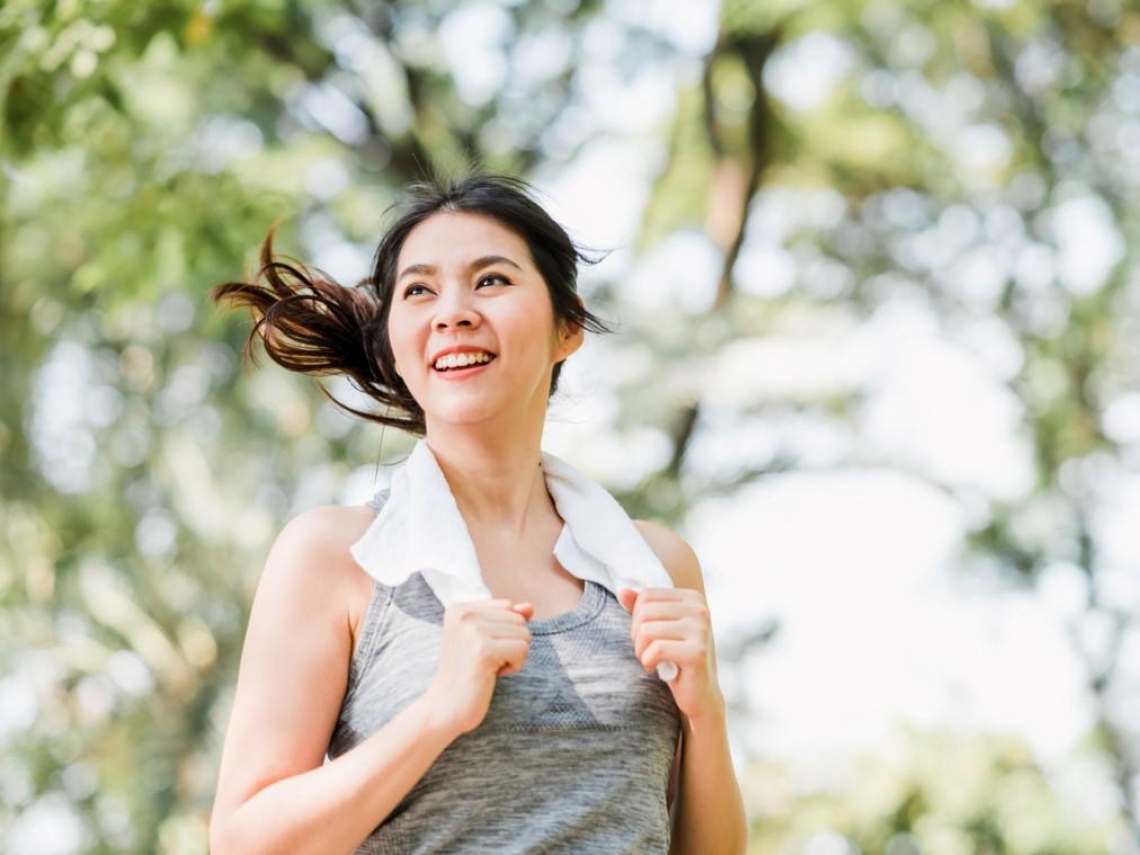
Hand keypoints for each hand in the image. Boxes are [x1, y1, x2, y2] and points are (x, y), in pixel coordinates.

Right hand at [426, 599, 534, 735]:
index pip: (508, 606)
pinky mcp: (484, 651)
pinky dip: (514, 666)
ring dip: (513, 656)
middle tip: (484, 661)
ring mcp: (472, 631)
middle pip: (518, 619)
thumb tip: (529, 606)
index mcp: (460, 608)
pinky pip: (522, 650)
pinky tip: (492, 674)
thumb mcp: (485, 639)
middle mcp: (464, 614)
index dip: (503, 632)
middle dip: (511, 643)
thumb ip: (506, 619)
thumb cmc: (467, 674)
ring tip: (488, 667)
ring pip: (524, 634)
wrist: (445, 707)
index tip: (480, 649)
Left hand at [618, 587, 723, 719]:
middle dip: (637, 635)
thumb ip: (642, 608)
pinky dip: (648, 662)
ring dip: (641, 650)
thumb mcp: (659, 629)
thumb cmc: (676, 659)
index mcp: (692, 598)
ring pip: (647, 630)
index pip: (646, 595)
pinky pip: (656, 650)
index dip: (637, 618)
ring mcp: (701, 630)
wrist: (700, 694)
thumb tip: (623, 591)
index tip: (647, 637)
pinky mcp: (697, 652)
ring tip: (651, 660)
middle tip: (647, 651)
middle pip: (644, 611)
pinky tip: (655, 669)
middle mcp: (700, 609)